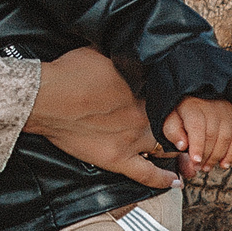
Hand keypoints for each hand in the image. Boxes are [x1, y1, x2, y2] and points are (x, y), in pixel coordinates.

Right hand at [24, 47, 177, 190]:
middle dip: (182, 124)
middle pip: (174, 122)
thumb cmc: (69, 72)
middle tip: (185, 127)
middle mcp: (143, 115)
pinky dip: (164, 179)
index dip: (175, 98)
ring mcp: (132, 139)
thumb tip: (130, 49)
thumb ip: (123, 57)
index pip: (171, 95)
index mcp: (142, 88)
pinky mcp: (118, 159)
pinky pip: (148, 174)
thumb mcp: (102, 53)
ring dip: (178, 150)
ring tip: (186, 153)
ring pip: (168, 147)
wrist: (45, 98)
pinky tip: (176, 181)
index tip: (178, 100)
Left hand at [162, 97, 231, 176]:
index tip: (195, 160)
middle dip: (205, 155)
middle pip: (212, 135)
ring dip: (216, 157)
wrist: (201, 97)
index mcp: (193, 106)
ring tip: (206, 167)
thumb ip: (173, 132)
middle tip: (197, 168)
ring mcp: (227, 112)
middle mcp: (213, 107)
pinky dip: (231, 154)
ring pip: (225, 139)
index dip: (197, 145)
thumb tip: (182, 146)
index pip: (197, 126)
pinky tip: (223, 164)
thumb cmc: (183, 113)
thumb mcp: (171, 119)